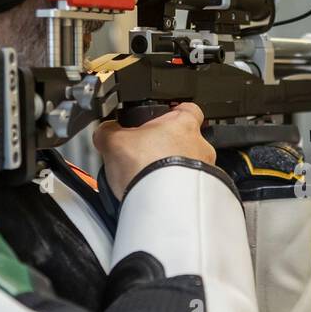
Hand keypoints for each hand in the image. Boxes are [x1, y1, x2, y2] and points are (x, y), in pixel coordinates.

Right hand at [94, 103, 214, 199]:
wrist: (160, 203)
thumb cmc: (146, 168)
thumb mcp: (114, 142)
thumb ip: (109, 131)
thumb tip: (104, 130)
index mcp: (183, 124)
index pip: (187, 108)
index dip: (174, 113)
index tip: (162, 120)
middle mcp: (200, 146)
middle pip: (185, 140)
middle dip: (167, 149)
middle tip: (148, 157)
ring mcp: (206, 171)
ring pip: (190, 167)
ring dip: (174, 172)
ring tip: (151, 181)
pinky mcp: (202, 193)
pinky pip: (191, 189)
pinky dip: (178, 192)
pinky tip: (160, 196)